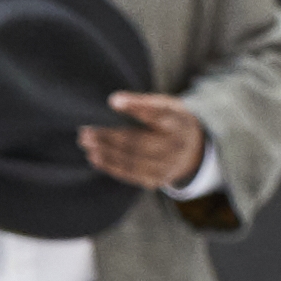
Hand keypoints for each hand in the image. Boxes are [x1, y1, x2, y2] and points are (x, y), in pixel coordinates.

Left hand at [81, 88, 206, 190]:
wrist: (195, 151)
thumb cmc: (171, 122)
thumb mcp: (167, 106)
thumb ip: (143, 103)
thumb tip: (113, 101)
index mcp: (178, 123)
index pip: (157, 114)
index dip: (136, 107)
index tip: (112, 101)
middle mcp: (176, 146)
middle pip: (139, 142)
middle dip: (110, 137)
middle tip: (85, 132)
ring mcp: (168, 166)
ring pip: (133, 161)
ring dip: (106, 153)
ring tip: (87, 145)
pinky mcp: (158, 180)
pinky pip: (132, 175)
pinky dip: (111, 167)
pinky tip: (95, 158)